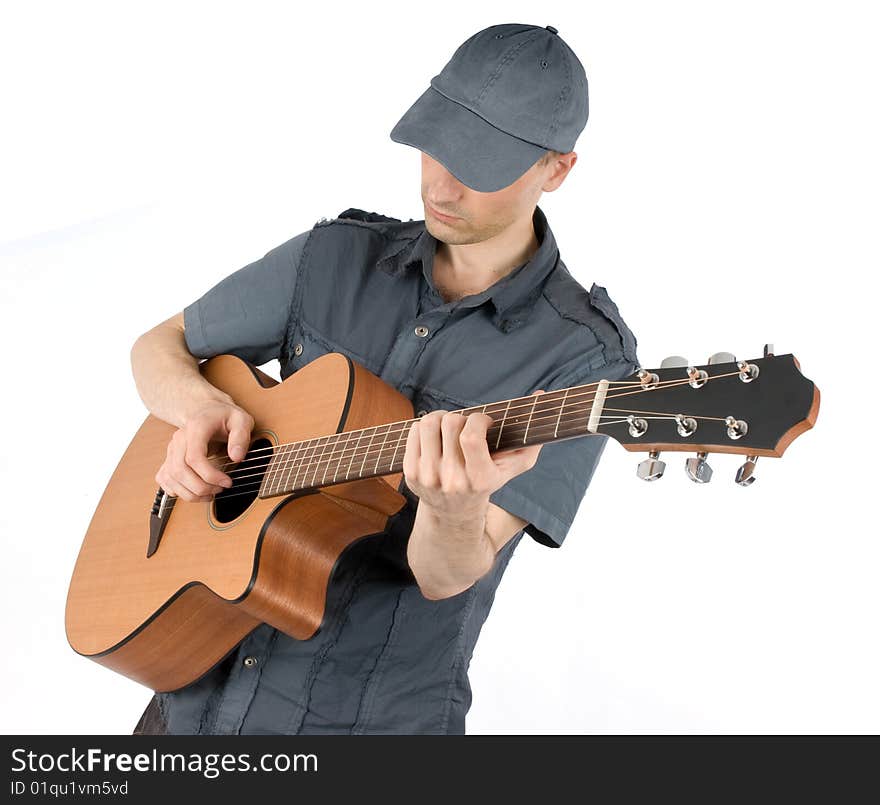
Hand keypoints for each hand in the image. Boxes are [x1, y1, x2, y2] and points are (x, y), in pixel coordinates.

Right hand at [155, 399, 254, 501]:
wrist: (208, 411)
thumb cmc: (225, 417)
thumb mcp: (242, 420)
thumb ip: (241, 437)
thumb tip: (237, 457)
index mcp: (196, 428)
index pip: (194, 457)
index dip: (210, 475)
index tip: (227, 482)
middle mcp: (179, 439)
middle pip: (180, 470)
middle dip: (201, 487)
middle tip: (221, 489)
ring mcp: (171, 449)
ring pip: (171, 478)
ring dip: (191, 493)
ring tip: (211, 494)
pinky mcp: (169, 459)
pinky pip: (165, 480)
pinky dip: (178, 491)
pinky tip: (195, 492)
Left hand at [402, 391, 545, 522]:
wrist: (454, 513)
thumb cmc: (489, 480)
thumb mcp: (514, 466)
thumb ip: (532, 435)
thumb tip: (541, 394)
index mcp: (480, 479)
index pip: (470, 437)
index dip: (477, 419)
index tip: (483, 422)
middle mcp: (453, 480)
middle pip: (451, 423)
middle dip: (461, 418)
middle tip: (466, 427)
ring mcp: (429, 477)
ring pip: (429, 423)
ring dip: (441, 417)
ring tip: (449, 426)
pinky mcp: (411, 472)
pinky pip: (414, 431)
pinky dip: (424, 427)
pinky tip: (435, 437)